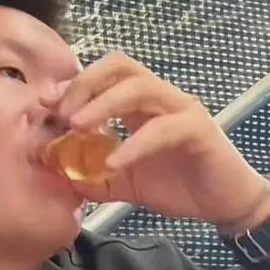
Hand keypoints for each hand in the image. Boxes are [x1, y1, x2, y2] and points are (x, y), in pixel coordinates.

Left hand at [56, 52, 269, 227]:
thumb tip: (60, 176)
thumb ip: (96, 177)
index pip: (105, 77)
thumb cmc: (179, 186)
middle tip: (59, 111)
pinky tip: (115, 162)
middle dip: (85, 83)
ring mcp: (181, 110)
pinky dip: (134, 144)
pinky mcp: (198, 130)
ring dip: (104, 103)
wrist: (224, 204)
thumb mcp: (126, 184)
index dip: (74, 85)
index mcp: (141, 107)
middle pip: (120, 66)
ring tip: (77, 125)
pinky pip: (163, 129)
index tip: (46, 104)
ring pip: (140, 87)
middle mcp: (161, 99)